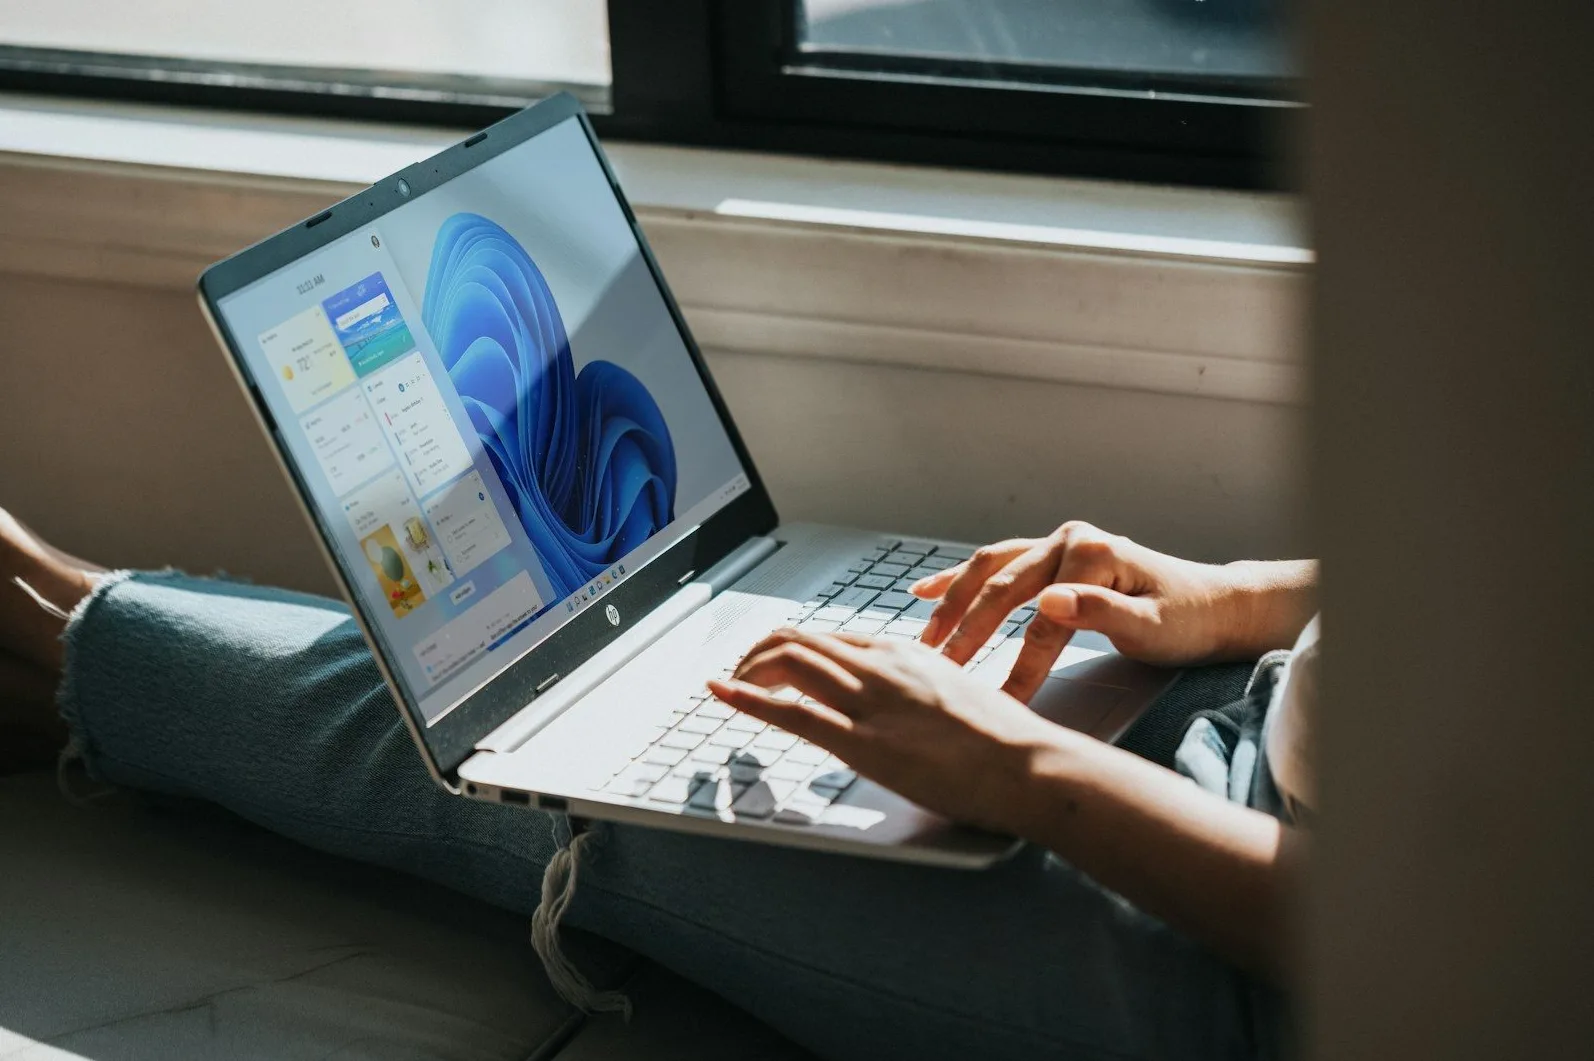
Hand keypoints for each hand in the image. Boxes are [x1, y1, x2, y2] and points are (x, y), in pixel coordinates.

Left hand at [708, 629, 1063, 834]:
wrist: (1030, 763)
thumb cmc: (1005, 740)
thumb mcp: (957, 693)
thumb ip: (921, 689)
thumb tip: (904, 702)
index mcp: (904, 653)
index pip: (829, 638)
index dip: (790, 648)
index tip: (771, 663)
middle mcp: (881, 667)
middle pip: (798, 640)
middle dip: (757, 655)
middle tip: (739, 675)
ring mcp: (870, 702)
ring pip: (788, 662)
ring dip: (748, 672)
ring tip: (730, 686)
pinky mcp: (864, 742)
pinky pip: (793, 711)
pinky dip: (748, 699)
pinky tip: (724, 695)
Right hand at [913, 521, 1249, 701]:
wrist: (1214, 606)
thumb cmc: (1187, 621)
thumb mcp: (1153, 626)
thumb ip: (1100, 612)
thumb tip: (1049, 601)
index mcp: (1092, 554)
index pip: (1041, 618)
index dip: (1017, 663)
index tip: (996, 701)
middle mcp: (1069, 540)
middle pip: (1003, 588)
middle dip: (967, 631)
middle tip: (940, 670)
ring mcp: (1057, 544)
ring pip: (990, 570)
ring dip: (953, 602)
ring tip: (926, 639)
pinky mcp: (1052, 557)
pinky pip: (996, 564)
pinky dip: (960, 578)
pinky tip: (925, 590)